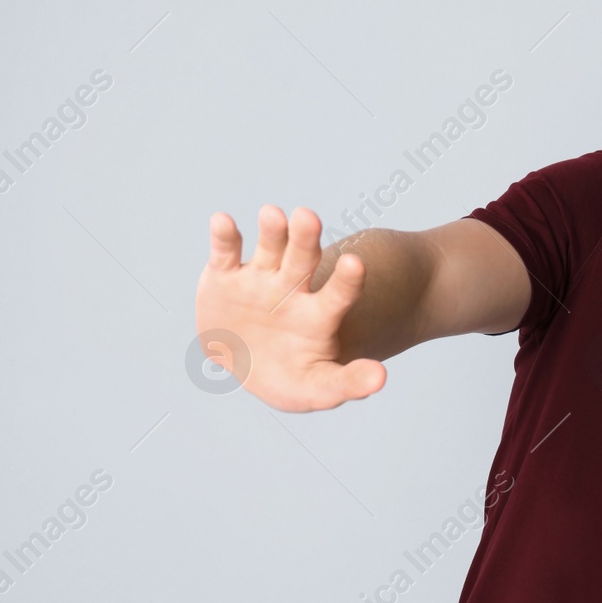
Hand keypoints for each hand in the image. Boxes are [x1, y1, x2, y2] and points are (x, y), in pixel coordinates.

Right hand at [194, 205, 385, 411]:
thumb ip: (347, 382)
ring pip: (269, 248)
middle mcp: (292, 287)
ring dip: (272, 231)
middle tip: (309, 218)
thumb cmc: (293, 375)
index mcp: (318, 314)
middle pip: (303, 259)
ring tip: (273, 214)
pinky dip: (224, 236)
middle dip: (306, 239)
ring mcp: (259, 279)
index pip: (338, 294)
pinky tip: (222, 221)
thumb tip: (380, 377)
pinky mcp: (224, 276)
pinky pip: (226, 253)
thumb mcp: (318, 388)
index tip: (355, 264)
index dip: (346, 281)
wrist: (248, 364)